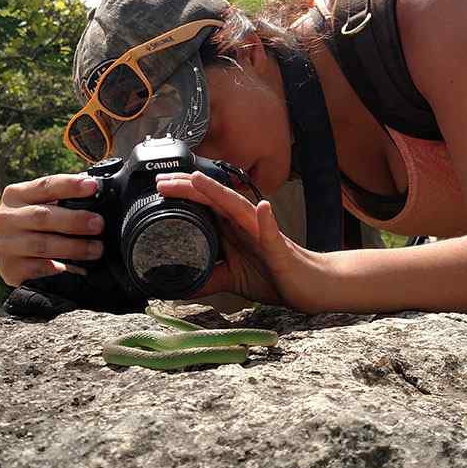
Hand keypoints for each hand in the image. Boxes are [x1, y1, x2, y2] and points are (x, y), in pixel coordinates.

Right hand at [0, 174, 105, 286]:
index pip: (45, 186)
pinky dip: (59, 267)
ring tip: (96, 249)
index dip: (70, 186)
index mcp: (16, 194)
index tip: (92, 187)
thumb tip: (96, 192)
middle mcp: (6, 217)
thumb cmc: (36, 223)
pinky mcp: (10, 268)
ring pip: (43, 245)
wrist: (10, 256)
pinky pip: (38, 268)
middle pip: (43, 216)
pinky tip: (75, 268)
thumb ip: (63, 197)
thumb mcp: (43, 204)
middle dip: (74, 220)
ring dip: (74, 247)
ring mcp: (5, 244)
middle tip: (99, 224)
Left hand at [155, 171, 329, 310]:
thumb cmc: (274, 275)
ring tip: (199, 180)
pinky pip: (272, 234)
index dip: (182, 194)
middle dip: (189, 188)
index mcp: (233, 228)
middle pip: (214, 199)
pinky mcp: (280, 248)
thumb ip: (206, 280)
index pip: (203, 204)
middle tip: (163, 181)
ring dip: (219, 193)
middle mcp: (246, 224)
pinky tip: (263, 208)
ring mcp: (263, 233)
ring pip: (239, 208)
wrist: (308, 285)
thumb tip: (177, 286)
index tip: (158, 186)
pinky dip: (267, 221)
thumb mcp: (231, 280)